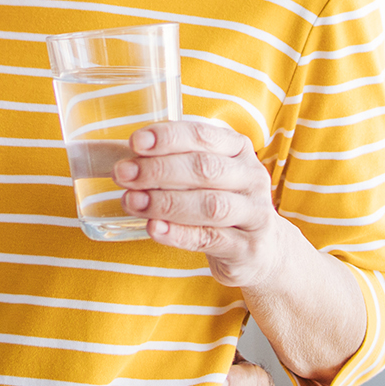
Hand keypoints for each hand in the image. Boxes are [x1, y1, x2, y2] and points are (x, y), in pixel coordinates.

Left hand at [116, 121, 287, 287]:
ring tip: (131, 201)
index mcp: (239, 150)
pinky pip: (210, 238)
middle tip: (122, 174)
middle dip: (158, 170)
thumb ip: (175, 164)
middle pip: (204, 169)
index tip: (135, 142)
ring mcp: (255, 214)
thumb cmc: (221, 203)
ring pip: (209, 205)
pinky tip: (154, 228)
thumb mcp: (207, 176)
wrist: (262, 250)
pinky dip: (178, 233)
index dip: (167, 137)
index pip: (203, 136)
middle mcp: (252, 177)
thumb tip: (125, 159)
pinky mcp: (248, 248)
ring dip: (165, 202)